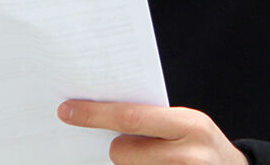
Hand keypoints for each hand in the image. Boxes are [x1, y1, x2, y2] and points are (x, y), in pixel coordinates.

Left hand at [58, 100, 247, 164]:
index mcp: (189, 124)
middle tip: (138, 147)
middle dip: (119, 149)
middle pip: (122, 152)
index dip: (95, 114)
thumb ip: (154, 121)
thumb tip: (104, 118)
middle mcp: (188, 154)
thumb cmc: (203, 145)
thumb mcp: (187, 124)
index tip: (67, 111)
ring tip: (159, 161)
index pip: (131, 117)